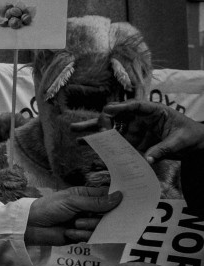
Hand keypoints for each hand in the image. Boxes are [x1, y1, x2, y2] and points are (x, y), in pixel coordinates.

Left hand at [24, 186, 121, 245]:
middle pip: (108, 214)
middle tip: (87, 217)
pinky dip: (81, 235)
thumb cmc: (50, 208)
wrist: (32, 226)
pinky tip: (68, 232)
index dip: (117, 200)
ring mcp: (86, 223)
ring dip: (88, 226)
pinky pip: (91, 237)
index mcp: (87, 195)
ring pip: (101, 227)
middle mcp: (89, 209)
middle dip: (100, 217)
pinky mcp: (81, 236)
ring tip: (74, 224)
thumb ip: (95, 202)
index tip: (127, 203)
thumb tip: (119, 197)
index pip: (108, 196)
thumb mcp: (72, 201)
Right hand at [71, 100, 203, 163]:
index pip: (134, 106)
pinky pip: (117, 145)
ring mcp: (136, 131)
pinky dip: (103, 147)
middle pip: (115, 117)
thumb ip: (163, 149)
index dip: (119, 108)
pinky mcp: (135, 143)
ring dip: (93, 133)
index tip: (107, 113)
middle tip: (82, 128)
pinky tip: (87, 147)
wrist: (196, 144)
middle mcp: (140, 119)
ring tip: (74, 131)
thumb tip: (147, 159)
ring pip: (111, 131)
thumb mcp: (180, 141)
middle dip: (97, 122)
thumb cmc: (191, 135)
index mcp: (153, 111)